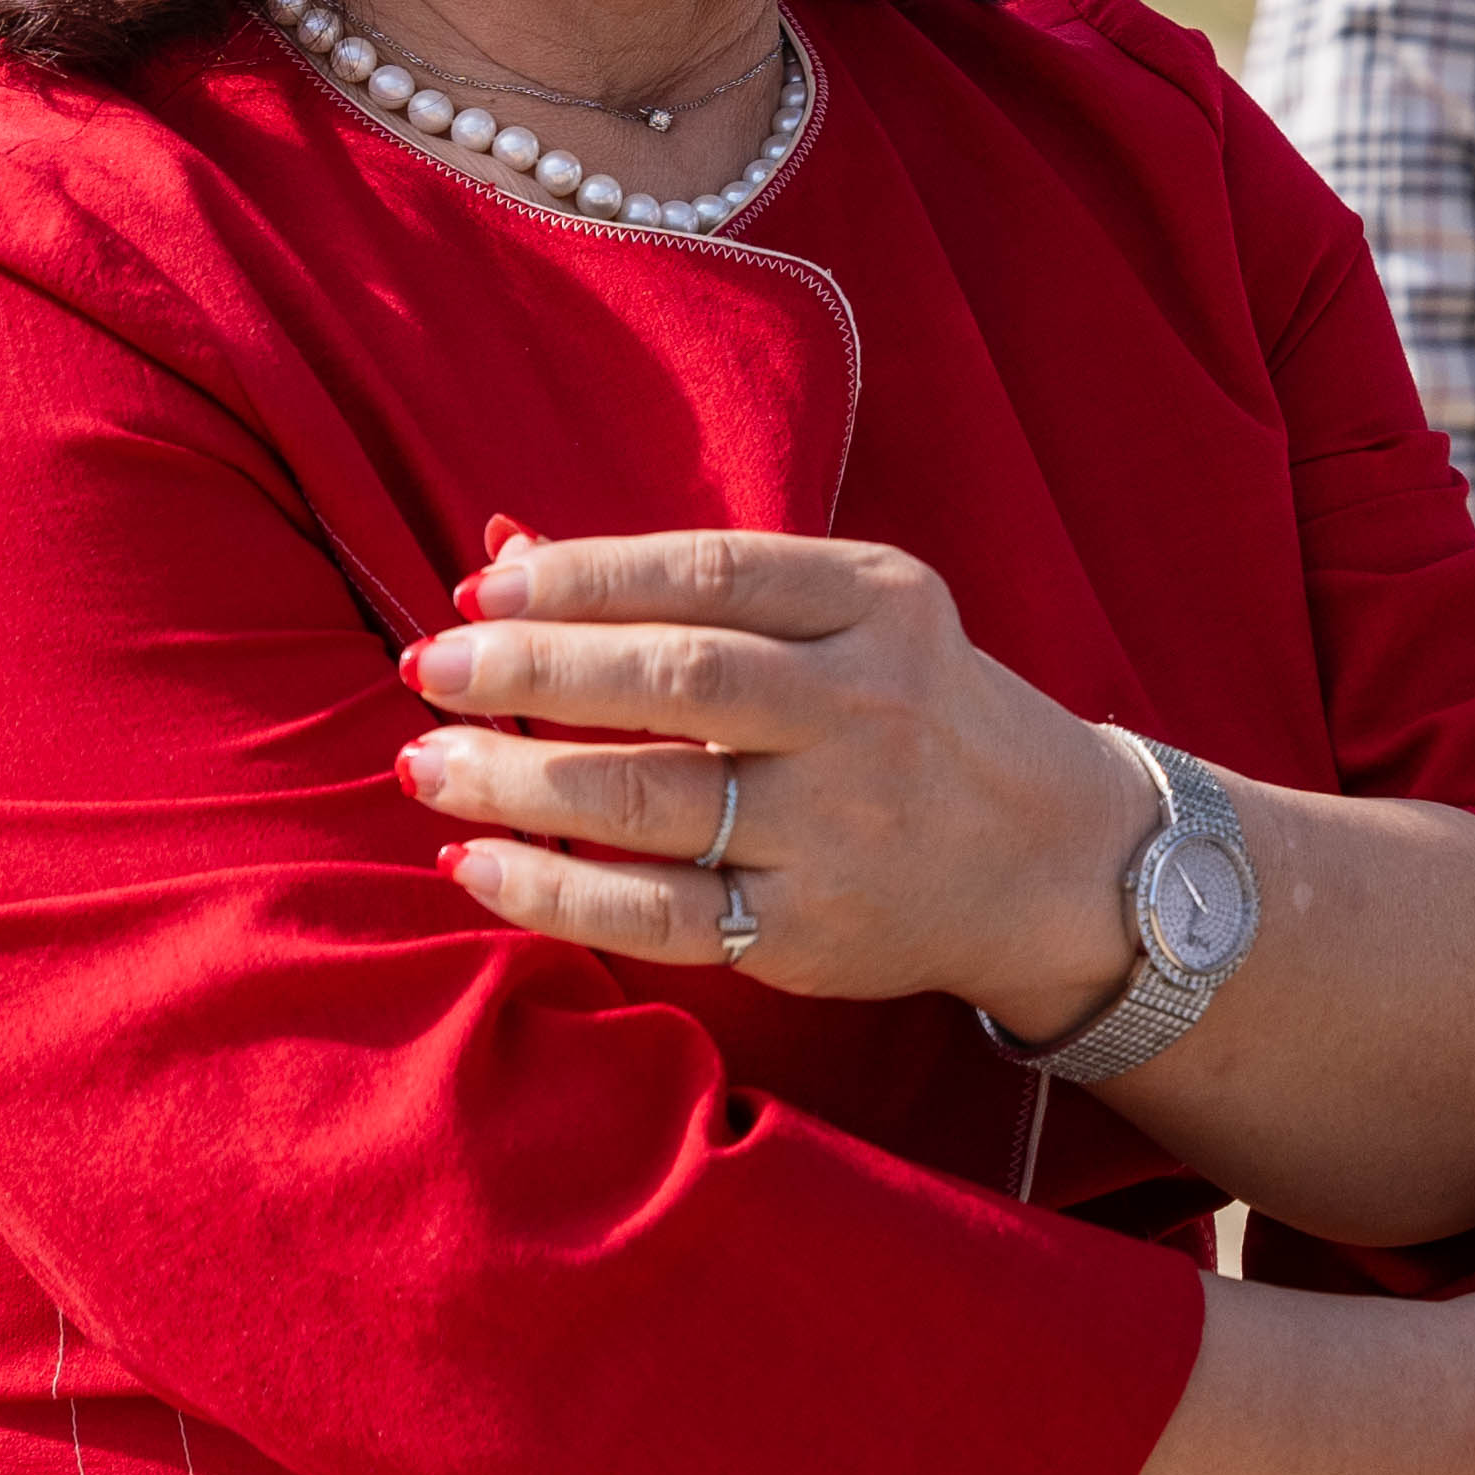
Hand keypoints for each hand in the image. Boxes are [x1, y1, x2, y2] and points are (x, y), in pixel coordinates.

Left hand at [400, 522, 1159, 1033]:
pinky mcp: (810, 926)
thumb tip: (505, 548)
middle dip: (533, 670)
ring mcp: (841, 824)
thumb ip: (692, 589)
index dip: (583, 576)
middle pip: (677, 679)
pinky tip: (477, 863)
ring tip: (426, 763)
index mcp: (879, 603)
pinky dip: (555, 890)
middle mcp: (866, 707)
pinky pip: (658, 914)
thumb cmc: (912, 711)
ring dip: (517, 779)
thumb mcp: (846, 617)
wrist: (1049, 855)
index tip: (481, 589)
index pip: (709, 574)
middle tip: (433, 668)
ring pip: (652, 799)